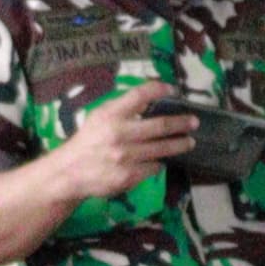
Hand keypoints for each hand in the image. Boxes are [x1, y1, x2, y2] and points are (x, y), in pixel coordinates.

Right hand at [42, 85, 196, 201]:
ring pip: (162, 149)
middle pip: (160, 125)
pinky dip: (159, 162)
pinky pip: (153, 167)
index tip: (173, 90)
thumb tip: (150, 99)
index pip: (140, 95)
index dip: (159, 89)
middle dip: (181, 123)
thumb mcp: (99, 116)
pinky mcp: (129, 175)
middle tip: (194, 122)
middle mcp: (120, 133)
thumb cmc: (88, 140)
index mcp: (111, 115)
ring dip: (179, 144)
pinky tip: (161, 160)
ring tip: (189, 142)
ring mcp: (126, 156)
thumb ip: (122, 108)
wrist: (70, 172)